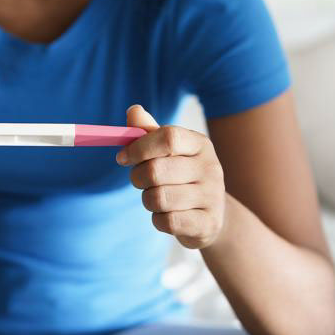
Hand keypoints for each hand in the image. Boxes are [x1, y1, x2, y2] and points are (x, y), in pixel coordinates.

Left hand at [117, 104, 225, 249]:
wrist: (212, 214)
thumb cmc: (182, 175)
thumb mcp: (168, 151)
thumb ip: (148, 131)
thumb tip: (133, 110)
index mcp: (200, 144)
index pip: (168, 137)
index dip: (139, 147)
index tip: (122, 158)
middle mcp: (211, 168)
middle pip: (156, 170)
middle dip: (137, 177)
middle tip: (139, 180)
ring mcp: (212, 197)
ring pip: (158, 198)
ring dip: (147, 200)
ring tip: (156, 198)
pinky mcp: (208, 224)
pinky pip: (167, 222)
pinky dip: (158, 220)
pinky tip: (167, 215)